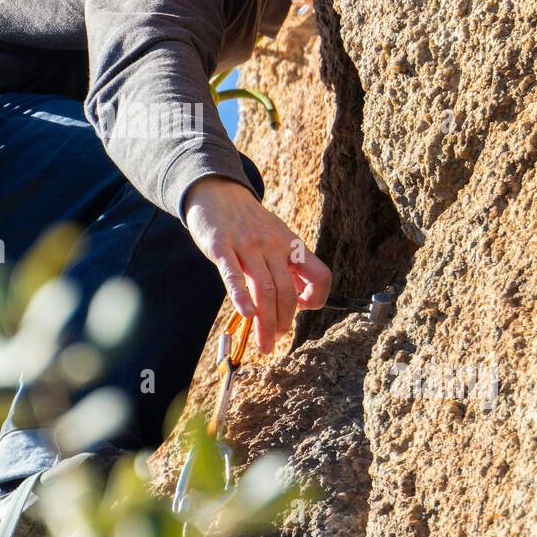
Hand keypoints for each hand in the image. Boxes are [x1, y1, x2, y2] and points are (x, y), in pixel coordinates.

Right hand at [183, 175, 331, 353]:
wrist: (217, 192)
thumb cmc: (247, 222)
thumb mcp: (276, 237)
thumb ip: (287, 264)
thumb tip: (300, 298)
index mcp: (291, 244)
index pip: (319, 275)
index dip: (316, 298)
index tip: (301, 309)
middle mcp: (273, 245)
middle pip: (288, 291)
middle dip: (284, 322)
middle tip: (275, 341)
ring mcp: (247, 245)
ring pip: (264, 289)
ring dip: (266, 321)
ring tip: (264, 343)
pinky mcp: (221, 246)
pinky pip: (233, 275)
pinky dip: (241, 297)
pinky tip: (247, 315)